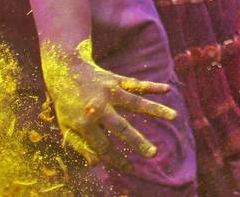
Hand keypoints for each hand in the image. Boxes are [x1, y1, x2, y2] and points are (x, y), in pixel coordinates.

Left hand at [41, 38, 176, 172]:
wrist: (64, 71)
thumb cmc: (66, 103)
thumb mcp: (66, 127)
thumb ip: (81, 145)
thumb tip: (97, 163)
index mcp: (84, 123)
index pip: (103, 146)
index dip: (116, 159)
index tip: (130, 168)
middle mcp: (98, 108)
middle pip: (122, 128)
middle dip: (138, 142)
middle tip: (153, 153)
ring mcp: (109, 92)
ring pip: (136, 103)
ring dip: (156, 110)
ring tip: (174, 116)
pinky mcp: (116, 80)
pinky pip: (137, 84)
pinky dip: (152, 86)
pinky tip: (167, 90)